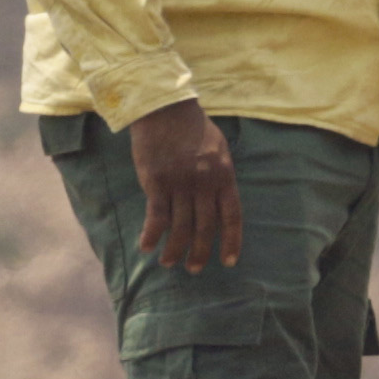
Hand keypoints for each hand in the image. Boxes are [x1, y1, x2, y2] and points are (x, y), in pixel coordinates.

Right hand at [127, 99, 242, 272]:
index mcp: (224, 175)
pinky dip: (151, 235)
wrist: (165, 109)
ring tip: (168, 262)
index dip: (231, 241)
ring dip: (174, 249)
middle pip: (205, 228)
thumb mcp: (218, 149)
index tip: (228, 261)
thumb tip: (220, 203)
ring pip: (180, 227)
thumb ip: (220, 177)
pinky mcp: (157, 182)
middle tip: (193, 269)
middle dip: (199, 253)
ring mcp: (180, 184)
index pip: (232, 217)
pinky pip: (156, 216)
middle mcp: (204, 183)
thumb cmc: (192, 128)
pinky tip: (146, 247)